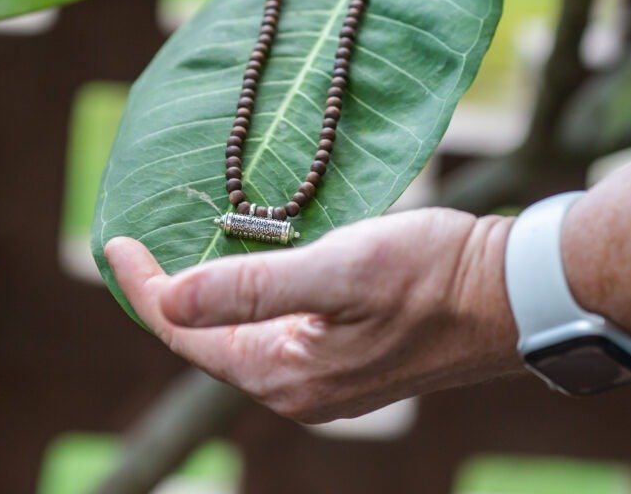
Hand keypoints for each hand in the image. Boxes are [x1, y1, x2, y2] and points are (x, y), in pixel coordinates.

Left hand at [104, 208, 521, 422]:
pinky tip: (251, 272)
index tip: (117, 242)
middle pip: (212, 343)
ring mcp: (331, 376)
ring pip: (246, 338)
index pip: (189, 335)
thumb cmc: (432, 275)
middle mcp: (303, 387)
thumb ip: (251, 288)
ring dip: (211, 299)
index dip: (148, 289)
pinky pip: (280, 331)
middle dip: (171, 299)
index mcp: (288, 375)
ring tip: (182, 258)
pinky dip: (252, 300)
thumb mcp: (337, 271)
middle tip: (139, 249)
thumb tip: (169, 298)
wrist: (514, 290)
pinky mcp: (356, 355)